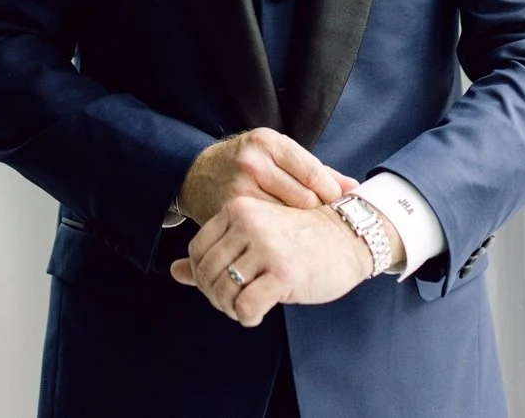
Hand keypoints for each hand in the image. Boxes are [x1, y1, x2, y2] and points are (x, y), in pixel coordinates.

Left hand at [168, 196, 401, 325]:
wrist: (351, 237)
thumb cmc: (303, 238)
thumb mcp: (257, 236)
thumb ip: (217, 253)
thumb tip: (173, 272)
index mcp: (240, 209)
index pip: (197, 251)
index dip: (204, 275)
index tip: (227, 283)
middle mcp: (250, 223)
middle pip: (207, 274)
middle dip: (217, 295)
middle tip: (239, 299)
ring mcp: (267, 247)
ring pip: (222, 292)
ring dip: (232, 308)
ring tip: (250, 305)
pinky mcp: (284, 273)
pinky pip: (245, 307)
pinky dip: (248, 316)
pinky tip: (261, 312)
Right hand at [176, 128, 358, 224]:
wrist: (197, 173)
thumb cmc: (249, 162)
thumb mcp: (279, 155)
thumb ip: (318, 170)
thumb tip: (356, 188)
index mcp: (270, 143)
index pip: (314, 173)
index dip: (331, 192)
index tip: (336, 203)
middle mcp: (253, 164)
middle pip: (303, 198)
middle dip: (316, 211)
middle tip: (320, 219)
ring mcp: (237, 189)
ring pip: (286, 217)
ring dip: (298, 226)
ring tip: (303, 230)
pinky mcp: (226, 214)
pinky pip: (264, 228)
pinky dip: (276, 234)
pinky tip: (282, 237)